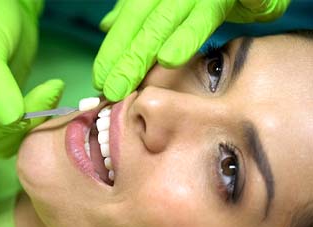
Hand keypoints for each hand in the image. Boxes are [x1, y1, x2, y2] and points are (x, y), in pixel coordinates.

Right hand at [0, 73, 63, 159]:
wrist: (3, 5)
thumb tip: (9, 119)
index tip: (19, 111)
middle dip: (20, 126)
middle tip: (46, 94)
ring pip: (11, 139)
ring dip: (35, 122)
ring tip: (52, 91)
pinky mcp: (8, 107)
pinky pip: (24, 125)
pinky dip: (41, 115)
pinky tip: (53, 93)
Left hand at [93, 0, 289, 100]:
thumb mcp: (161, 3)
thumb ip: (135, 15)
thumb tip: (106, 25)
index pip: (131, 22)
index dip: (115, 50)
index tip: (102, 81)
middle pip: (156, 22)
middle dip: (135, 55)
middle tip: (117, 88)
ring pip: (198, 12)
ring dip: (185, 34)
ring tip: (168, 59)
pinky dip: (254, 0)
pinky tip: (251, 4)